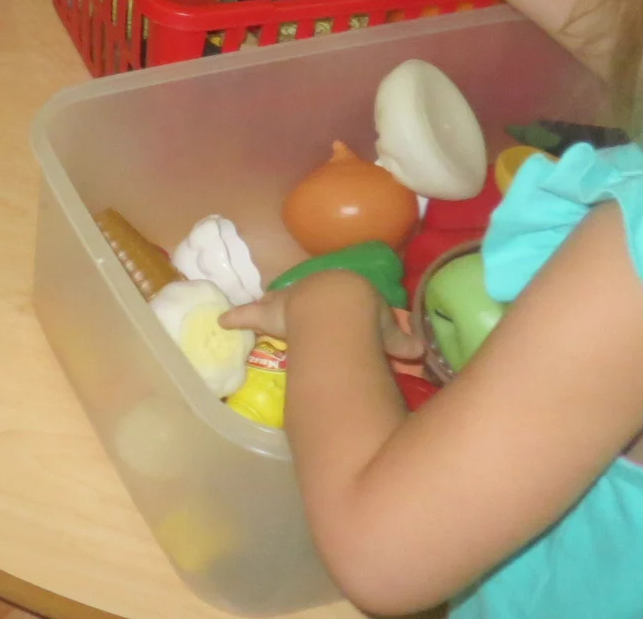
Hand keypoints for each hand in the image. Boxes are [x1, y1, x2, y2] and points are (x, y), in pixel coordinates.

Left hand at [222, 270, 423, 362]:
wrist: (341, 308)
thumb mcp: (387, 329)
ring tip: (253, 313)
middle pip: (299, 296)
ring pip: (271, 302)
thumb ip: (399, 341)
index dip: (328, 303)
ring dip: (264, 308)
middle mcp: (309, 291)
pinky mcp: (268, 314)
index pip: (333, 295)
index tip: (324, 309)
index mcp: (340, 292)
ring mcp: (286, 301)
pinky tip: (222, 320)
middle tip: (286, 308)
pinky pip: (247, 316)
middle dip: (293, 303)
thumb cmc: (365, 315)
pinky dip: (235, 318)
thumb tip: (420, 351)